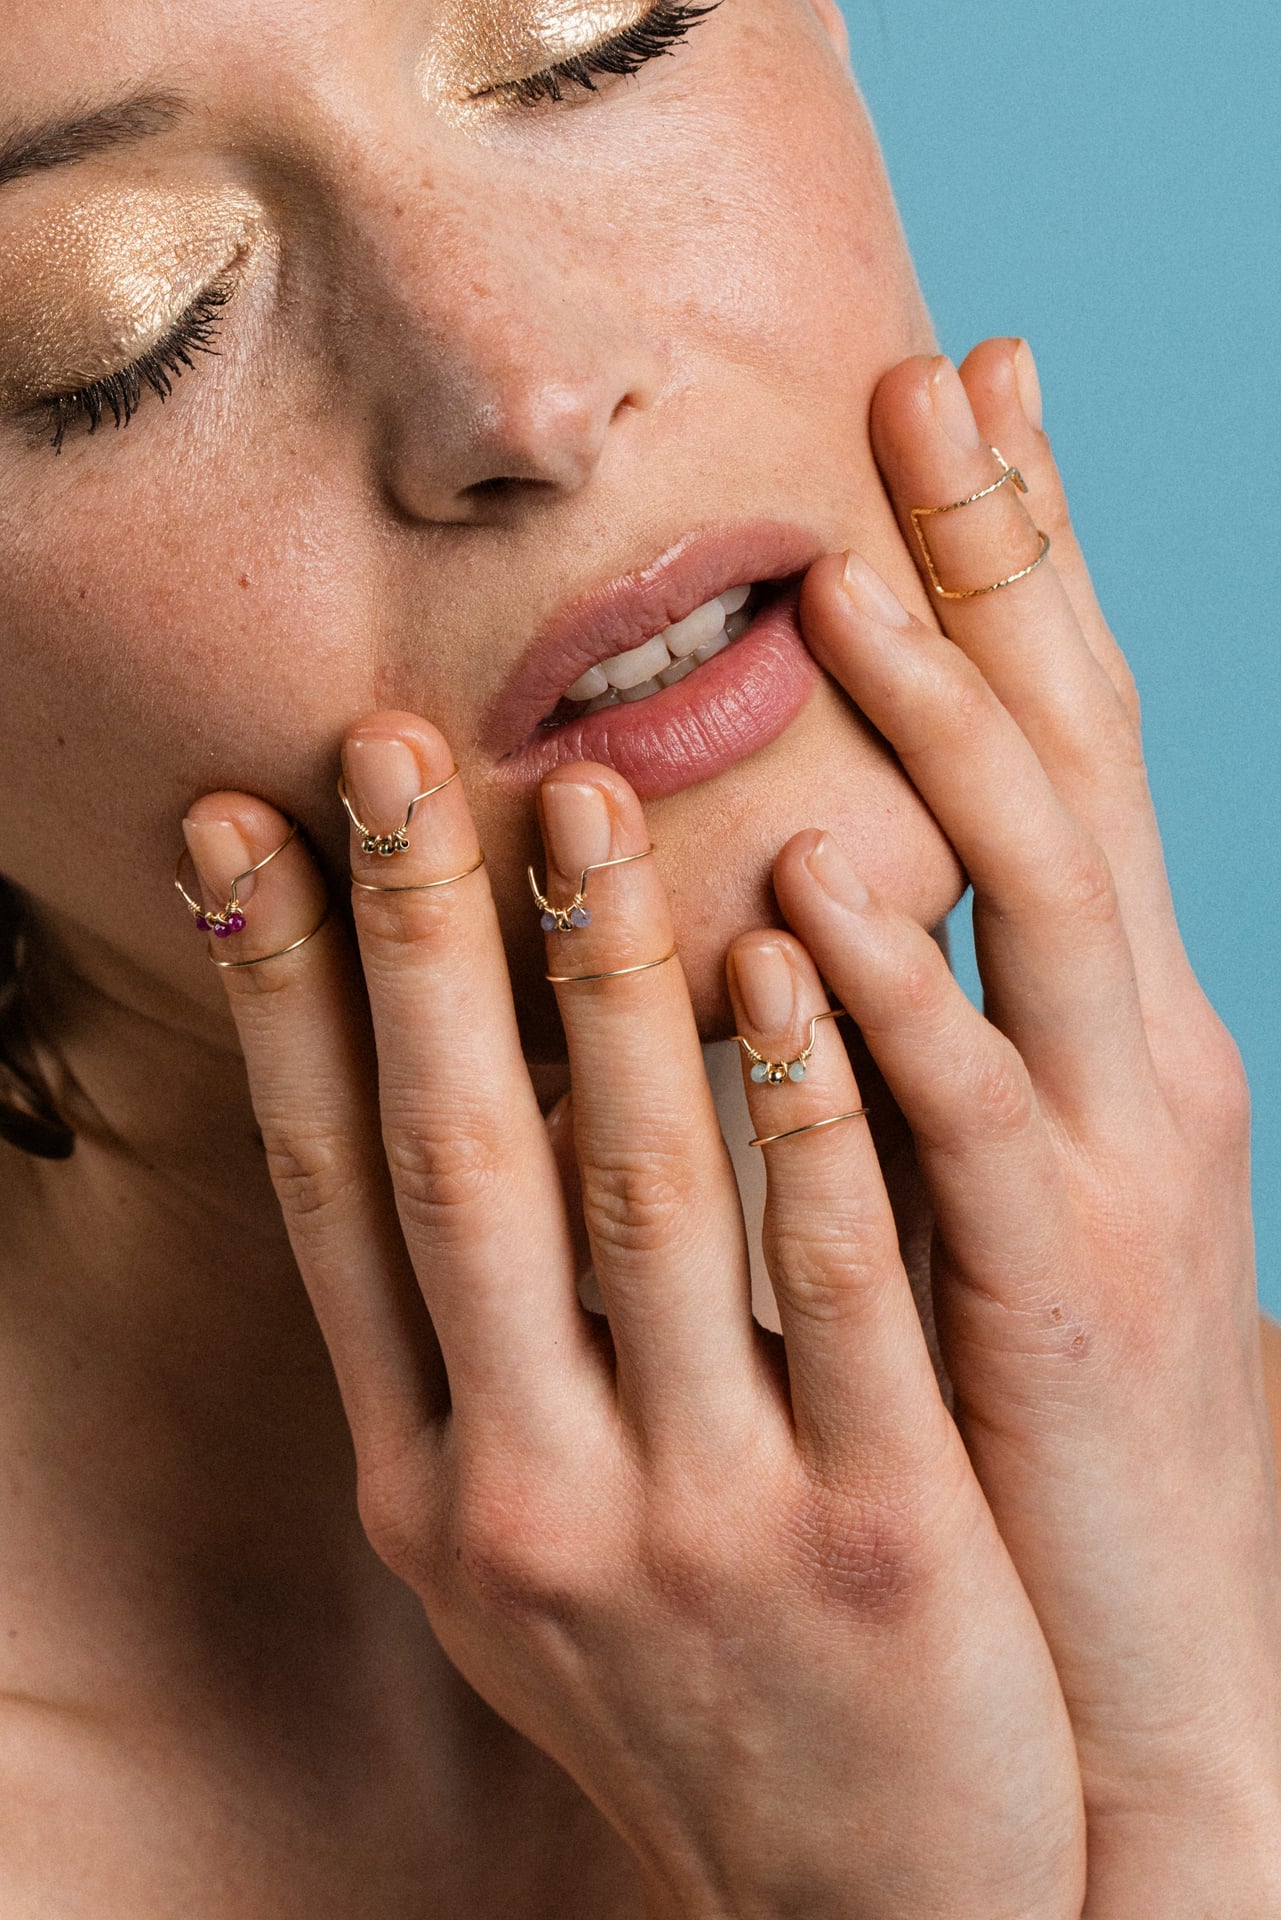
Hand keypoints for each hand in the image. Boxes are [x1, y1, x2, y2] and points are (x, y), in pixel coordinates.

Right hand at [183, 725, 1084, 1917]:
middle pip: (451, 1166)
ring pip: (636, 1194)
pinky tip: (788, 962)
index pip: (330, 1196)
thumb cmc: (685, 1680)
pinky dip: (800, 1104)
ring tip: (585, 800)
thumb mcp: (527, 1553)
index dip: (279, 1000)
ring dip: (603, 981)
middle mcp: (532, 1494)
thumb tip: (417, 1137)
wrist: (861, 1909)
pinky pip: (836, 1279)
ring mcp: (702, 1517)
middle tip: (389, 747)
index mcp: (431, 1482)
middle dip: (411, 942)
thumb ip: (476, 1368)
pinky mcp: (879, 1534)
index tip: (240, 830)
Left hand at [774, 340, 1280, 1911]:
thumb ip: (899, 1030)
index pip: (1065, 739)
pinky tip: (809, 900)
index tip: (954, 389)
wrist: (1130, 1649)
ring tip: (848, 583)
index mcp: (1105, 1016)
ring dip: (949, 731)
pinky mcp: (1059, 1292)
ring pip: (1039, 898)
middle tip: (932, 377)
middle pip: (1075, 758)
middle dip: (1009, 564)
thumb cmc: (1030, 1397)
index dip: (1019, 556)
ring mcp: (1114, 1162)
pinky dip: (897, 1003)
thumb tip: (782, 880)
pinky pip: (977, 1117)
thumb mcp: (977, 1180)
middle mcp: (1136, 1047)